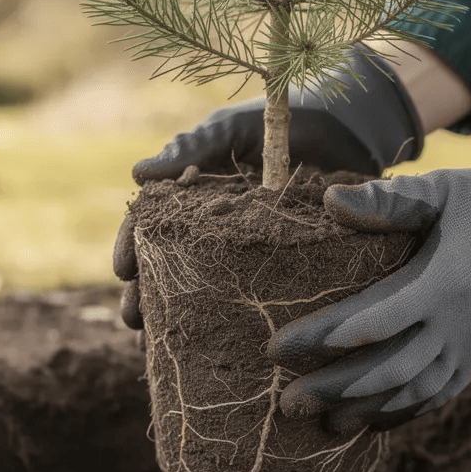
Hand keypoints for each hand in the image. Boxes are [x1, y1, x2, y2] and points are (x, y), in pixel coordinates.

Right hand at [113, 46, 424, 328]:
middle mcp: (212, 230)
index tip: (123, 271)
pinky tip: (209, 351)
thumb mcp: (234, 129)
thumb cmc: (282, 121)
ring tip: (157, 345)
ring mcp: (244, 253)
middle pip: (167, 269)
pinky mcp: (280, 270)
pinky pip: (250, 302)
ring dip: (174, 320)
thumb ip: (192, 146)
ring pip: (202, 293)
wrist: (347, 128)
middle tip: (134, 321)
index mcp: (192, 197)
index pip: (150, 227)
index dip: (131, 248)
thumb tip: (137, 173)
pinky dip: (227, 328)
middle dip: (145, 298)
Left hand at [265, 136, 470, 435]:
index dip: (323, 337)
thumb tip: (330, 202)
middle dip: (336, 389)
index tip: (278, 347)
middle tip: (288, 402)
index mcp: (442, 283)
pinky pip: (438, 394)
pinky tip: (370, 422)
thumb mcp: (441, 190)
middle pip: (388, 369)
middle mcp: (458, 325)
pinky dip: (403, 411)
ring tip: (322, 423)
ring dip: (366, 409)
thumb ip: (387, 200)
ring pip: (413, 391)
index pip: (373, 320)